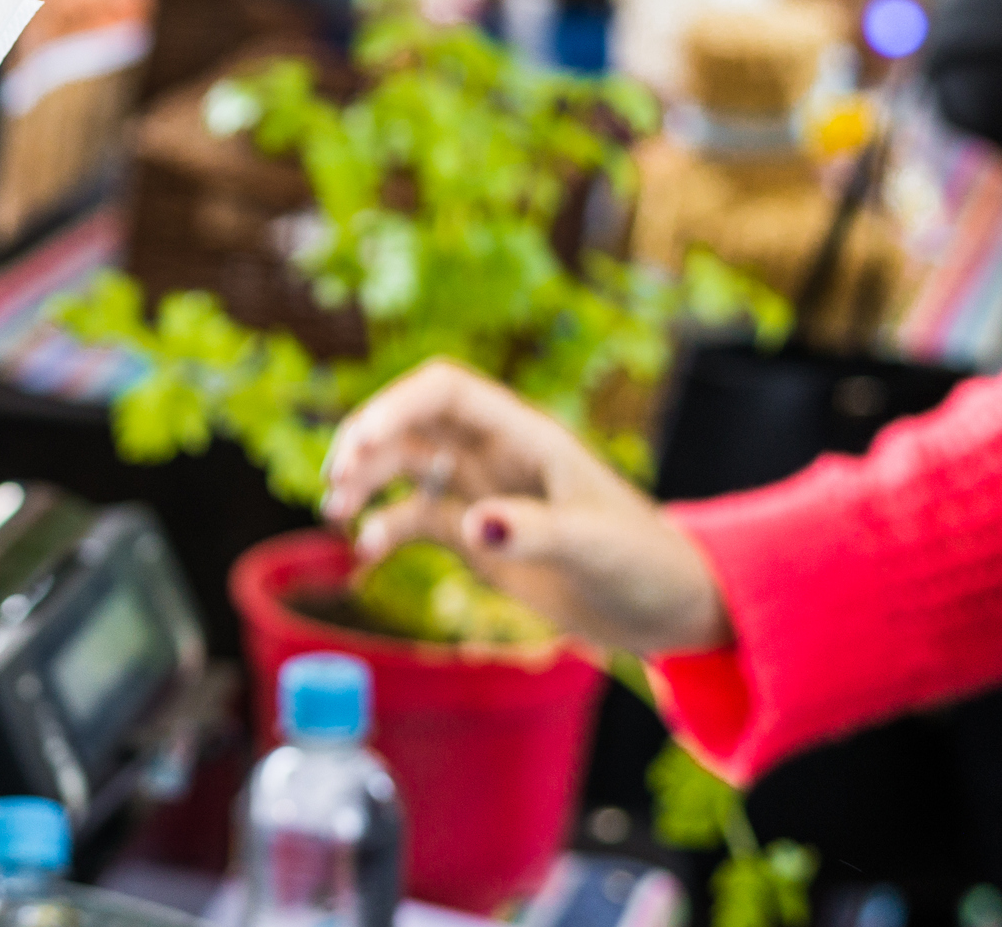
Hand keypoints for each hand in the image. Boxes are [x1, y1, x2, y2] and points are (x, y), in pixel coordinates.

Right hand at [322, 359, 732, 654]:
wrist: (666, 609)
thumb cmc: (644, 562)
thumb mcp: (593, 545)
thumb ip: (532, 530)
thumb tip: (469, 523)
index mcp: (526, 435)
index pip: (445, 392)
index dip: (395, 404)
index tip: (358, 442)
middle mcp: (496, 455)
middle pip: (412, 424)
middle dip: (367, 442)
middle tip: (336, 480)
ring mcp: (483, 493)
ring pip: (406, 468)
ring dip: (367, 483)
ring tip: (335, 512)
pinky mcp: (477, 537)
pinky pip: (416, 520)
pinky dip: (385, 530)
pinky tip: (366, 554)